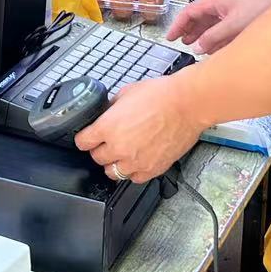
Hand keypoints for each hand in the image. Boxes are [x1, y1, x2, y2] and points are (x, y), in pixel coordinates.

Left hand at [74, 76, 203, 184]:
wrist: (187, 105)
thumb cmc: (161, 95)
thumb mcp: (126, 92)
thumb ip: (111, 108)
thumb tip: (106, 113)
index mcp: (108, 127)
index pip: (83, 142)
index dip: (84, 138)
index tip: (87, 137)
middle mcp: (119, 148)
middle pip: (97, 158)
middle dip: (100, 149)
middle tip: (107, 142)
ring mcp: (135, 162)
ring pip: (113, 173)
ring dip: (115, 163)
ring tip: (122, 153)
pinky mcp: (152, 169)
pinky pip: (134, 179)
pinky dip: (133, 171)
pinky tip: (137, 160)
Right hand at [166, 0, 270, 53]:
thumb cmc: (260, 5)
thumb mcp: (233, 23)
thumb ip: (214, 36)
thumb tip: (196, 48)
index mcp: (215, 1)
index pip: (189, 12)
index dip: (178, 25)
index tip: (170, 38)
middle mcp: (222, 5)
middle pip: (200, 19)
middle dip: (190, 31)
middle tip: (181, 44)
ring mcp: (232, 12)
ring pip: (212, 25)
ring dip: (203, 37)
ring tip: (196, 48)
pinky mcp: (243, 19)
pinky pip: (224, 29)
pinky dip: (218, 39)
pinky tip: (216, 49)